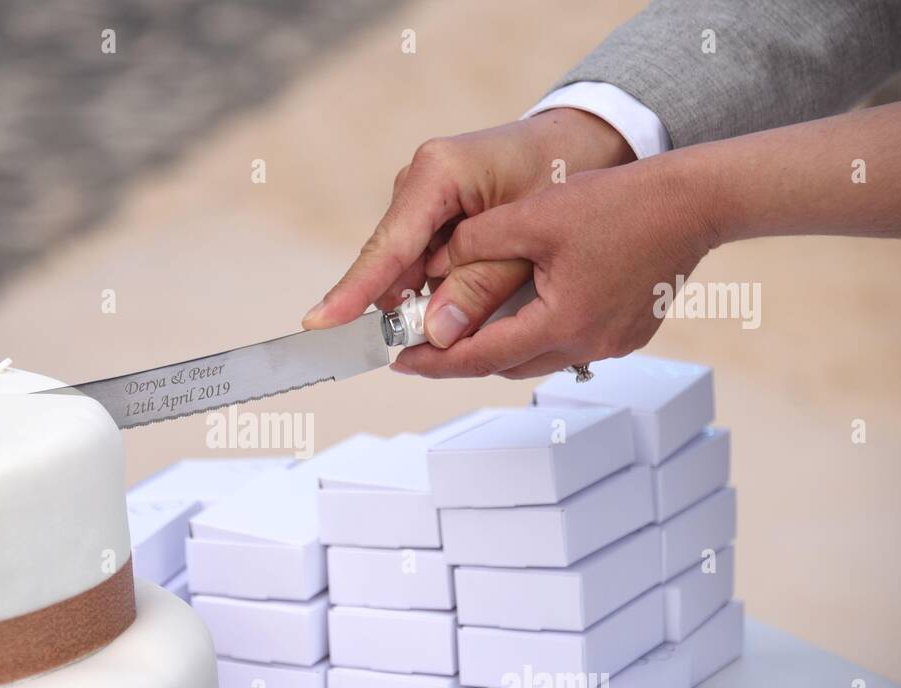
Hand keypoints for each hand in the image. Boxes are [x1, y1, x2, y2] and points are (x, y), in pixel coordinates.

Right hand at [300, 109, 634, 348]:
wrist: (581, 142)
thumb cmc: (562, 171)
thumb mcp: (530, 235)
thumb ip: (483, 284)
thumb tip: (436, 333)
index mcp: (439, 172)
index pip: (388, 246)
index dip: (354, 291)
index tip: (320, 323)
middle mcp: (419, 182)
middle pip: (391, 264)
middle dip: (409, 305)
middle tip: (451, 332)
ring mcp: (419, 201)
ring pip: (407, 271)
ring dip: (433, 297)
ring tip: (492, 288)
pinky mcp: (428, 217)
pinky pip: (423, 266)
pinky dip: (444, 286)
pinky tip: (481, 282)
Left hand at [394, 157, 715, 378]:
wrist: (694, 200)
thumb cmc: (622, 202)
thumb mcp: (533, 216)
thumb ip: (475, 244)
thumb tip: (431, 267)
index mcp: (562, 322)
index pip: (480, 356)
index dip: (434, 361)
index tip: (400, 360)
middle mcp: (589, 344)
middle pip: (506, 365)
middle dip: (461, 357)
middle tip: (420, 345)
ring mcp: (612, 344)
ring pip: (535, 359)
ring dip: (498, 347)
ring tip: (460, 329)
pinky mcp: (626, 334)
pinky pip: (565, 345)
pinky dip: (534, 335)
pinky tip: (516, 313)